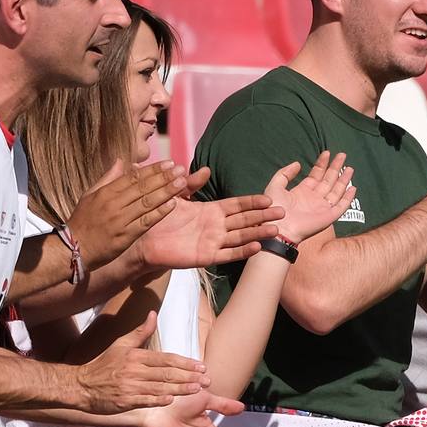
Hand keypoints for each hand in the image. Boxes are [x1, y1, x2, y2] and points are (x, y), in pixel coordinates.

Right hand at [64, 160, 189, 271]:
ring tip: (182, 183)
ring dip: (166, 191)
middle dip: (164, 177)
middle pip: (144, 187)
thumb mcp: (90, 195)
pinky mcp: (126, 236)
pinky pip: (146, 222)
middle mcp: (115, 204)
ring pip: (147, 202)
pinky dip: (160, 213)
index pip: (134, 177)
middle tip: (181, 169)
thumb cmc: (82, 221)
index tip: (168, 163)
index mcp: (107, 192)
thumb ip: (107, 178)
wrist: (74, 249)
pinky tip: (173, 205)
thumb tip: (120, 161)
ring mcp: (121, 220)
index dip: (153, 169)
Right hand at [76, 311, 206, 412]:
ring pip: (159, 387)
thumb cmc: (104, 365)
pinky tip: (171, 400)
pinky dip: (157, 400)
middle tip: (207, 380)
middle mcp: (134, 370)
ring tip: (197, 389)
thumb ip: (140, 332)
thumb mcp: (121, 345)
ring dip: (179, 389)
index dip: (185, 363)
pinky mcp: (123, 401)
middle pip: (166, 373)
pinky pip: (143, 400)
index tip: (201, 366)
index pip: (166, 358)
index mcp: (135, 356)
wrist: (81, 385)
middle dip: (189, 376)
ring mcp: (129, 386)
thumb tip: (153, 314)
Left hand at [134, 169, 279, 269]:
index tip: (269, 198)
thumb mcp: (176, 195)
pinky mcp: (206, 257)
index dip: (252, 202)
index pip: (237, 205)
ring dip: (258, 233)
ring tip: (276, 230)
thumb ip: (190, 184)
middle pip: (244, 220)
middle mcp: (216, 226)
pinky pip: (227, 254)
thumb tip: (205, 170)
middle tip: (283, 212)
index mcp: (211, 210)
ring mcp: (213, 242)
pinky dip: (242, 251)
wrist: (143, 239)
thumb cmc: (158, 217)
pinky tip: (257, 247)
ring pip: (240, 237)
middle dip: (263, 216)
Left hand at [262, 152, 355, 243]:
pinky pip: (341, 206)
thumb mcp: (275, 186)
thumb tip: (298, 163)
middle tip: (342, 154)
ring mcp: (322, 208)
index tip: (326, 153)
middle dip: (335, 167)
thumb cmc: (273, 210)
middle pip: (328, 180)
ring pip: (337, 191)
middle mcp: (314, 199)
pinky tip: (353, 187)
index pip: (316, 175)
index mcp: (302, 192)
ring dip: (343, 179)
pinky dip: (347, 198)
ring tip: (349, 167)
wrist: (278, 229)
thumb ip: (285, 173)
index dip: (322, 164)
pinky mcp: (328, 217)